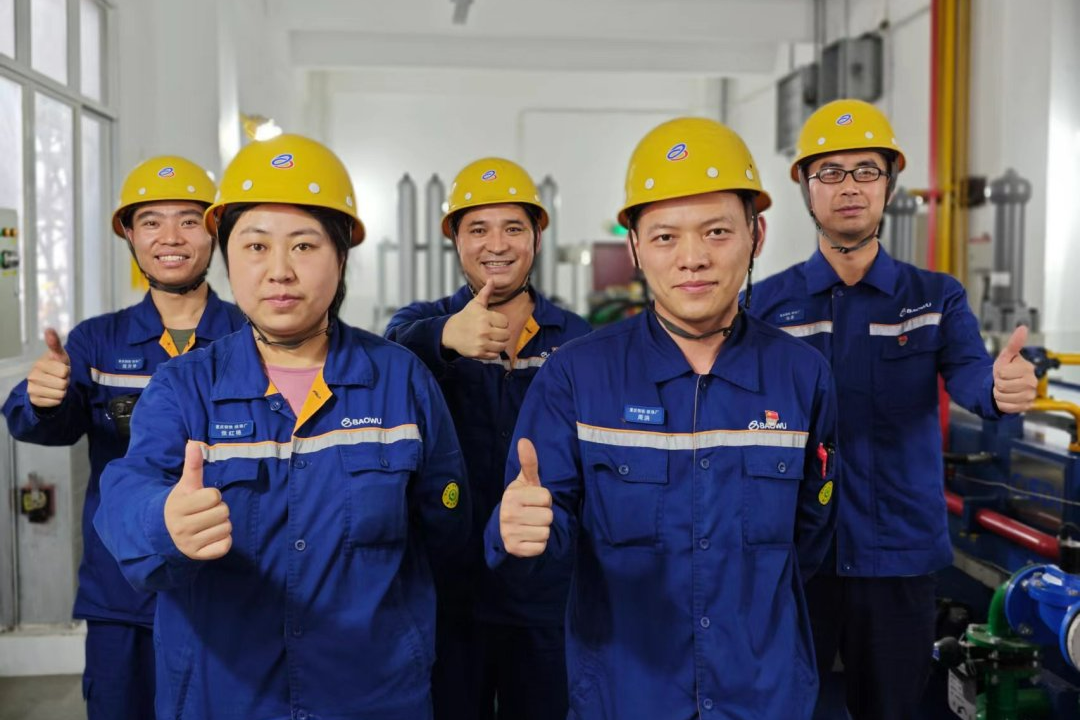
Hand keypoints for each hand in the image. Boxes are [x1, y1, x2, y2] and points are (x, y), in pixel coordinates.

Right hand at [27, 329, 70, 408]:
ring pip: (60, 394)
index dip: (67, 371)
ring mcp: (32, 389)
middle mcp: (32, 376)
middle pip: (63, 384)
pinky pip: (56, 402)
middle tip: (59, 378)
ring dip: (62, 391)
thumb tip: (49, 329)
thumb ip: (55, 343)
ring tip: (56, 385)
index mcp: (39, 364)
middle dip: (65, 381)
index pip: (64, 371)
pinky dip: (58, 399)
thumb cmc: (56, 366)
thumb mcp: (59, 355)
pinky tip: (52, 393)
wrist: (47, 383)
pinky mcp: (35, 400)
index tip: (61, 370)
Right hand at [164, 442, 231, 559]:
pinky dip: (224, 540)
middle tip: (206, 512)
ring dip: (222, 524)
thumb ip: (192, 466)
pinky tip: (211, 536)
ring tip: (208, 523)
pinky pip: (225, 545)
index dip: (212, 495)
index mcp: (178, 506)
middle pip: (223, 512)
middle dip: (219, 509)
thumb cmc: (182, 504)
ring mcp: (189, 544)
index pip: (213, 496)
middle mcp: (181, 527)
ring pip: (226, 528)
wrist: (166, 532)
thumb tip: (194, 443)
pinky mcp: (199, 556)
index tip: (201, 499)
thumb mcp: (185, 485)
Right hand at [441, 279, 510, 358]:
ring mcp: (481, 343)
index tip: (494, 322)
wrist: (450, 332)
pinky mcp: (478, 353)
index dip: (501, 322)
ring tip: (492, 339)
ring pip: (502, 346)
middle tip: (494, 332)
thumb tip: (492, 279)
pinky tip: (487, 346)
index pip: (506, 322)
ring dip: (499, 343)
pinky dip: (493, 352)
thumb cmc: (465, 317)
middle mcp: (484, 330)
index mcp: (485, 317)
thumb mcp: (475, 304)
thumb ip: (486, 292)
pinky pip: (495, 355)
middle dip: (502, 333)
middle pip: (506, 335)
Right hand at [499, 438, 552, 557]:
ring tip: (530, 526)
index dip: (544, 500)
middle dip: (544, 516)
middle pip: (548, 516)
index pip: (546, 498)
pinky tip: (528, 538)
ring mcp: (510, 533)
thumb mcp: (525, 482)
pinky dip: (538, 544)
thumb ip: (529, 463)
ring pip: (545, 532)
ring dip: (542, 530)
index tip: (533, 501)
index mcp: (512, 496)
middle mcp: (508, 514)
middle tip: (532, 515)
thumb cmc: (520, 501)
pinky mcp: (514, 549)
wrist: (503, 527)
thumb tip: (524, 440)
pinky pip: (541, 547)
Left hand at [993, 325, 1037, 413]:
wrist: (1006, 385)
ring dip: (998, 393)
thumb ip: (1014, 343)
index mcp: (1028, 369)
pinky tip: (1007, 397)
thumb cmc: (1007, 369)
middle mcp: (1032, 383)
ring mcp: (1030, 396)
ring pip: (1001, 397)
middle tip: (1004, 381)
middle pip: (1001, 386)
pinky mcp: (1025, 407)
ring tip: (1005, 389)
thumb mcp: (1006, 356)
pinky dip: (1001, 403)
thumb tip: (1022, 328)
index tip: (1004, 371)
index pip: (1002, 373)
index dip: (999, 372)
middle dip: (998, 383)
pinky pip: (1004, 407)